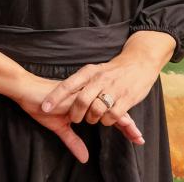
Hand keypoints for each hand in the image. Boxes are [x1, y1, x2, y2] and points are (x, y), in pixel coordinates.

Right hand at [13, 75, 142, 162]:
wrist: (27, 91)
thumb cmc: (42, 106)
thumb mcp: (59, 128)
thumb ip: (73, 141)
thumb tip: (84, 158)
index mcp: (86, 105)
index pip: (108, 115)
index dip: (122, 125)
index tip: (136, 137)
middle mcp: (88, 99)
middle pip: (113, 110)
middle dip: (128, 125)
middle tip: (141, 138)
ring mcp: (83, 96)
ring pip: (108, 107)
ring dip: (122, 120)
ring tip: (135, 132)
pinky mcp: (76, 96)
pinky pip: (95, 106)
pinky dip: (106, 114)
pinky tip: (114, 121)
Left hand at [40, 32, 174, 131]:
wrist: (139, 62)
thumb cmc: (113, 70)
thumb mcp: (96, 71)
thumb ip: (82, 83)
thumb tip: (64, 95)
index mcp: (90, 71)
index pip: (68, 84)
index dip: (55, 97)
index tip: (44, 107)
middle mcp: (100, 79)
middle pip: (81, 101)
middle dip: (75, 114)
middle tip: (74, 119)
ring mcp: (113, 89)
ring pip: (96, 111)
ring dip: (92, 118)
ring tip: (93, 117)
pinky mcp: (126, 99)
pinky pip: (111, 117)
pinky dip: (107, 121)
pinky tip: (108, 117)